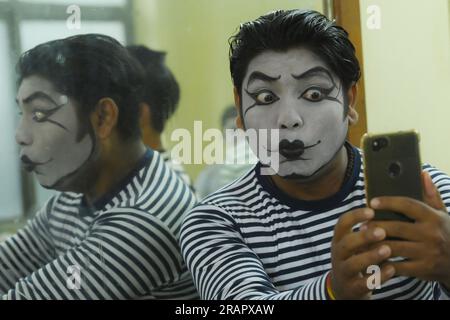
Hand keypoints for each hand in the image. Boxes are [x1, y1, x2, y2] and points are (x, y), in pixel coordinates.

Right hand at [330, 208, 395, 298]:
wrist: (344, 289)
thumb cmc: (355, 258)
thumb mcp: (353, 243)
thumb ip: (364, 230)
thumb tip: (385, 207)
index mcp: (339, 239)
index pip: (342, 223)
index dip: (355, 216)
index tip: (371, 211)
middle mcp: (338, 254)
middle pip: (346, 243)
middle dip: (363, 237)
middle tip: (382, 231)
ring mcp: (344, 272)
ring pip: (353, 264)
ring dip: (371, 256)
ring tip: (388, 249)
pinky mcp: (352, 288)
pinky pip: (364, 283)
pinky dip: (378, 276)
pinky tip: (391, 269)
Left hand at [367, 172, 449, 288]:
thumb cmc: (447, 233)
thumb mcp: (443, 214)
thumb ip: (431, 195)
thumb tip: (422, 173)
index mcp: (433, 217)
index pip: (408, 205)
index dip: (388, 202)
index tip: (372, 202)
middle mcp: (431, 234)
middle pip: (396, 227)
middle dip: (376, 226)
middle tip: (361, 225)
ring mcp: (428, 253)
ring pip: (395, 247)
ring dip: (376, 245)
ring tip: (363, 242)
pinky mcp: (424, 269)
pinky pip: (399, 266)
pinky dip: (384, 264)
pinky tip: (374, 259)